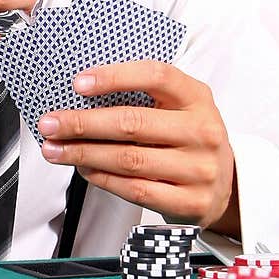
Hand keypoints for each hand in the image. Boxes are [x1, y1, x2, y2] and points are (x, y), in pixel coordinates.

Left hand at [37, 61, 237, 231]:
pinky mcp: (190, 202)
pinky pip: (135, 190)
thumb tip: (81, 99)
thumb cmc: (191, 139)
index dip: (115, 77)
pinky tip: (84, 170)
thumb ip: (144, 98)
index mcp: (198, 98)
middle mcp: (202, 131)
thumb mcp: (181, 108)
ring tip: (56, 149)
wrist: (228, 185)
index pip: (156, 76)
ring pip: (129, 159)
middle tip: (50, 123)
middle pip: (132, 123)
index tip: (78, 84)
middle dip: (82, 123)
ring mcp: (198, 169)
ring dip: (84, 154)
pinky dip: (103, 179)